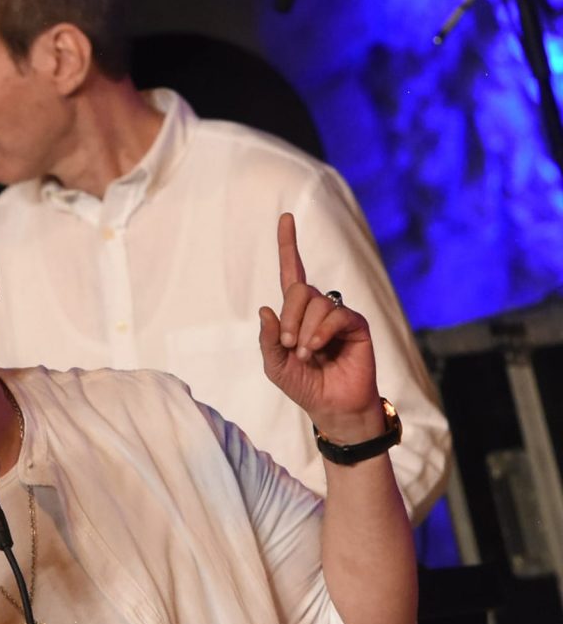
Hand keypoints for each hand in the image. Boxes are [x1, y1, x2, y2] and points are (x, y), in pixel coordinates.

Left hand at [259, 213, 384, 441]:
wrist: (331, 406)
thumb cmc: (304, 385)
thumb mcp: (275, 365)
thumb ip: (268, 339)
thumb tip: (266, 308)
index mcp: (296, 314)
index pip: (292, 273)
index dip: (288, 246)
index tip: (286, 217)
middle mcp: (317, 309)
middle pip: (299, 289)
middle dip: (288, 317)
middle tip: (288, 345)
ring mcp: (338, 315)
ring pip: (316, 303)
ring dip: (304, 332)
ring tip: (306, 355)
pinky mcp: (356, 325)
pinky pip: (336, 315)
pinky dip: (321, 332)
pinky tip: (318, 349)